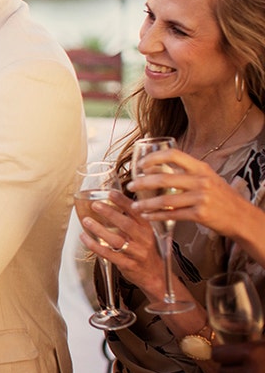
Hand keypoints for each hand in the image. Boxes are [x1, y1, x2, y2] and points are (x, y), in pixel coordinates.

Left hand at [79, 192, 165, 297]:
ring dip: (99, 230)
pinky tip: (85, 238)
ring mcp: (135, 253)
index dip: (123, 202)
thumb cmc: (146, 250)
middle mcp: (143, 240)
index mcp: (147, 228)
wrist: (155, 274)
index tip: (111, 193)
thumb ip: (132, 219)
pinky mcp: (127, 264)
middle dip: (110, 213)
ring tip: (87, 221)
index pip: (136, 212)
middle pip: (126, 225)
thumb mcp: (144, 233)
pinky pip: (108, 254)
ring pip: (116, 240)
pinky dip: (95, 245)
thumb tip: (113, 201)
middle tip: (96, 205)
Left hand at [129, 148, 262, 241]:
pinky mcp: (200, 214)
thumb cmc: (222, 196)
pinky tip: (148, 216)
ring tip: (135, 206)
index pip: (173, 155)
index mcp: (201, 168)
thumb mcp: (208, 177)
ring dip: (146, 203)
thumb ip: (188, 172)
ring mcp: (201, 198)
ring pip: (165, 200)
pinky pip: (172, 215)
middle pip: (164, 179)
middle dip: (142, 183)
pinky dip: (157, 216)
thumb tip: (157, 167)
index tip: (140, 165)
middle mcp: (201, 180)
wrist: (241, 217)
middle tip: (131, 187)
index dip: (154, 158)